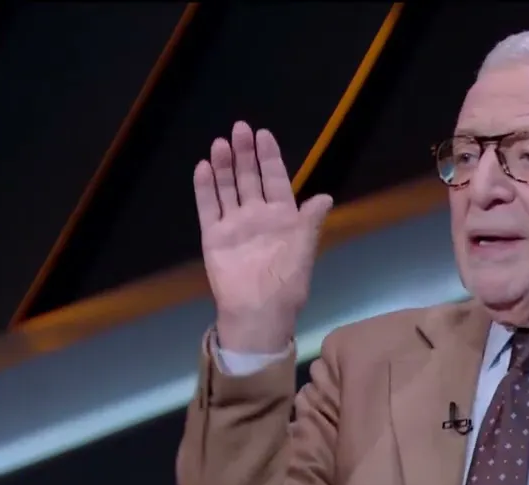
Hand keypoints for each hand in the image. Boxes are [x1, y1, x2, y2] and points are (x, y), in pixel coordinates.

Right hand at [193, 121, 332, 351]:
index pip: (275, 179)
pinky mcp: (214, 236)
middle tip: (240, 128)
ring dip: (224, 166)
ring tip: (220, 142)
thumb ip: (310, 221)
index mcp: (282, 217)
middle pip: (249, 178)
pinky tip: (203, 167)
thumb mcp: (305, 250)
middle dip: (245, 154)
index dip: (269, 157)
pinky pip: (208, 207)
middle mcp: (257, 216)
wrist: (259, 311)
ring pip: (227, 188)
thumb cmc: (286, 282)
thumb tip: (324, 197)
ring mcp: (234, 225)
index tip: (263, 134)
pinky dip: (205, 188)